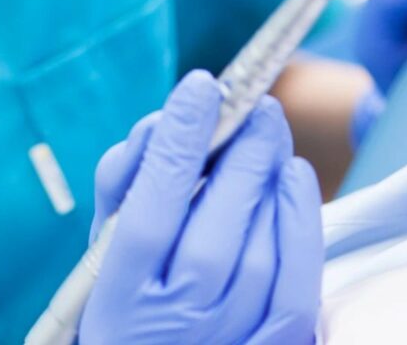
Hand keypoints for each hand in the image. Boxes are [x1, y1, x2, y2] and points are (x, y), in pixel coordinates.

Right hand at [82, 71, 322, 344]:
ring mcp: (227, 338)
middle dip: (241, 154)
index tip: (201, 86)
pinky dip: (301, 222)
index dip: (179, 141)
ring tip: (268, 134)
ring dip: (270, 178)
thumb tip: (167, 119)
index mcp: (120, 292)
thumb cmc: (127, 297)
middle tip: (255, 105)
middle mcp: (175, 320)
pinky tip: (295, 174)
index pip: (152, 205)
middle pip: (215, 229)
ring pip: (260, 249)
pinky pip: (297, 284)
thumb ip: (125, 182)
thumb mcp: (105, 246)